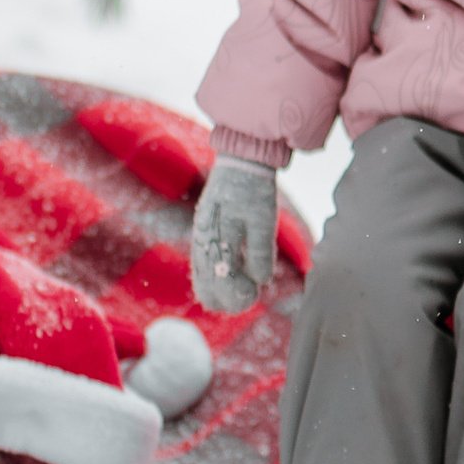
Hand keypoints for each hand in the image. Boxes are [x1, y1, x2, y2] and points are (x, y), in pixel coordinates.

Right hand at [190, 153, 278, 313]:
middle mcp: (203, 242)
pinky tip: (228, 283)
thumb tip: (260, 280)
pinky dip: (214, 280)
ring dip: (221, 292)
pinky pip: (201, 267)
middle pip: (207, 287)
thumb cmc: (254, 191)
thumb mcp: (264, 220)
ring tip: (243, 292)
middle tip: (250, 296)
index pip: (221, 281)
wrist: (239, 163)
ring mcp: (200, 239)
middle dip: (228, 299)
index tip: (254, 292)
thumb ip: (260, 251)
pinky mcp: (203, 236)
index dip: (238, 294)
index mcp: (218, 237)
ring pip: (202, 279)